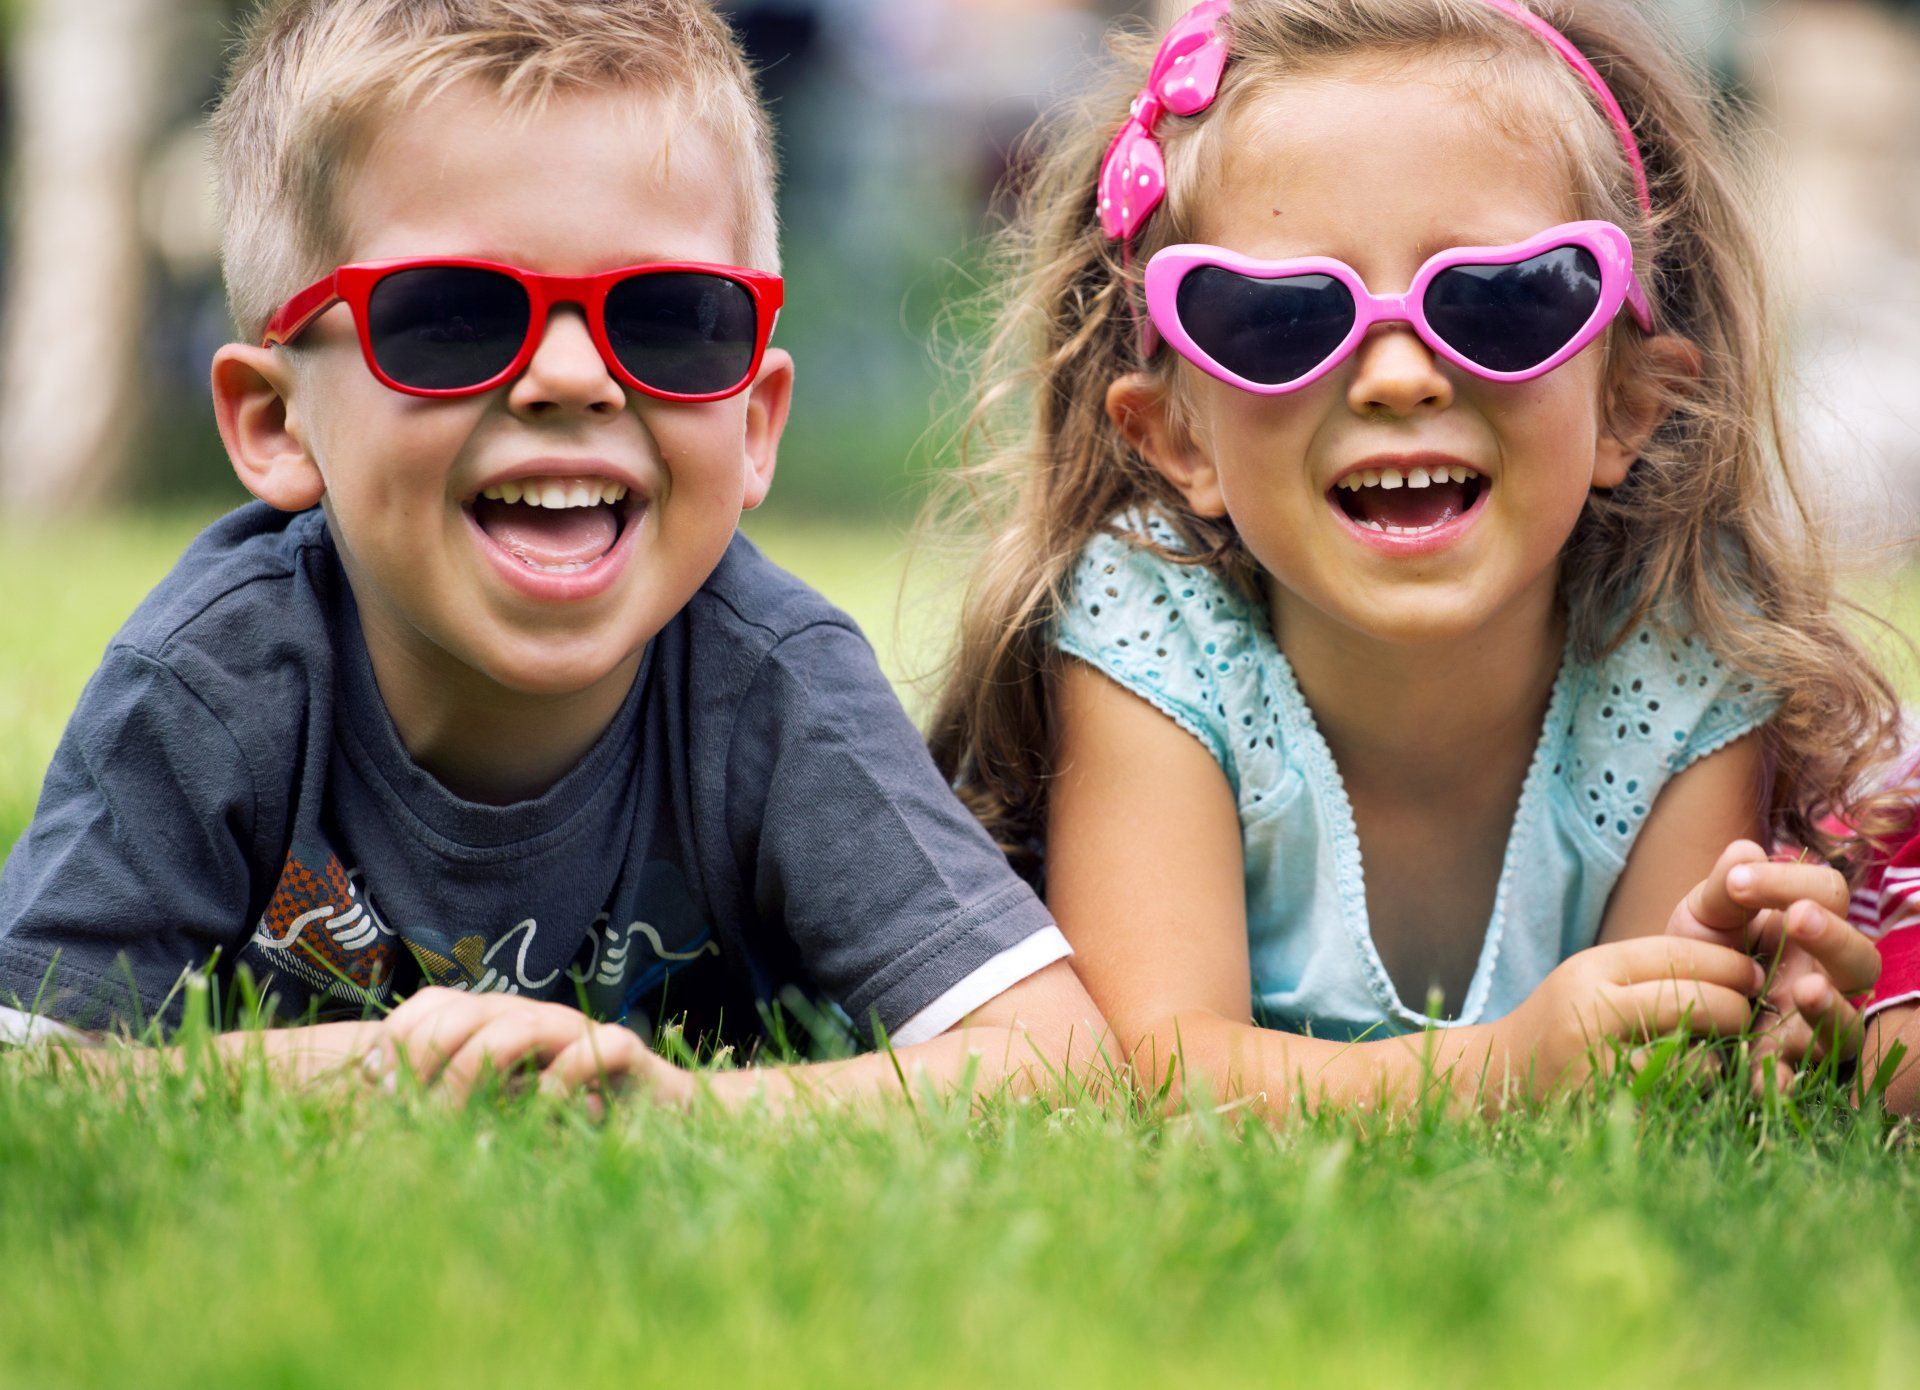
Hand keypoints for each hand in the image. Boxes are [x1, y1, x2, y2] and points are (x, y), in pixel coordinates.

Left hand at [372, 987, 692, 1106]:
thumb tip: (380, 1107)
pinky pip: (588, 1053)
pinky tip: (538, 1118)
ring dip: (474, 1074)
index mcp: (495, 1019)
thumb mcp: (494, 1107)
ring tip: (452, 1124)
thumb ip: (449, 1100)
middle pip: (466, 1012)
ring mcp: (574, 1031)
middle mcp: (530, 1016)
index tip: (373, 1080)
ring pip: (516, 1028)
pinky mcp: (621, 1052)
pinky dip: (559, 1083)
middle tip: (402, 1108)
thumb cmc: (565, 1112)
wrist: (656, 1110)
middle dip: (424, 1056)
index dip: (398, 1034)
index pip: (436, 1003)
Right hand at [1492, 936, 1764, 1099]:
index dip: (1729, 963)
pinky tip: (1689, 1082)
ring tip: (1717, 1051)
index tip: (1752, 975)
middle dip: (1737, 1007)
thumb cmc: (1562, 1027)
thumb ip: (1651, 971)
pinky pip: (1679, 1096)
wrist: (1493, 1081)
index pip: (1679, 953)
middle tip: (1749, 1014)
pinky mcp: (1607, 1106)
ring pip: (1697, 1053)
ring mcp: (1599, 1061)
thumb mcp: (1593, 982)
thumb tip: (1741, 963)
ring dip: (1720, 1054)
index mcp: (1592, 969)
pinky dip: (1696, 1087)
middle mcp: (1592, 1008)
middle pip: (1696, 998)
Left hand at [1667, 841, 1879, 1088]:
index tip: (1738, 883)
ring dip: (1831, 1009)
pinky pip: (1798, 1080)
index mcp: (1809, 928)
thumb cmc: (1700, 950)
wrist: (1661, 1004)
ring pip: (1848, 1025)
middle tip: (1799, 918)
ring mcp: (1810, 1027)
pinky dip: (1784, 1080)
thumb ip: (1724, 888)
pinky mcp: (1782, 1066)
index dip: (1789, 882)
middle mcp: (1824, 977)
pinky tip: (1769, 1077)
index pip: (1826, 894)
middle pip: (1861, 959)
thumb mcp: (1704, 915)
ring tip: (1804, 991)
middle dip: (1835, 938)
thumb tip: (1746, 850)